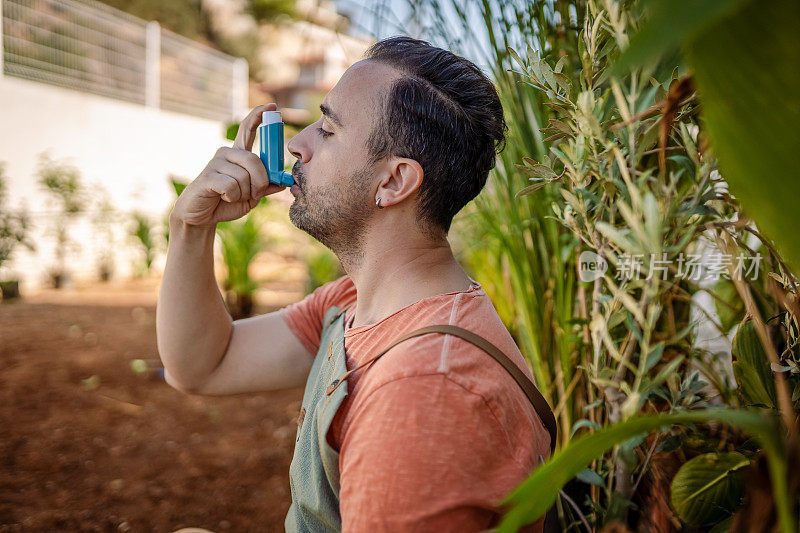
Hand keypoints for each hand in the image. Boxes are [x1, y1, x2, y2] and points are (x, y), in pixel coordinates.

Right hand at [171, 103, 287, 226]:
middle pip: (254, 161)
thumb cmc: (227, 203)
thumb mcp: (252, 195)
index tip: (272, 107)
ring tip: (233, 197)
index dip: (259, 116)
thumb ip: (266, 186)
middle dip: (260, 182)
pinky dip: (233, 197)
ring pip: (244, 177)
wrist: (202, 216)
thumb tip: (284, 181)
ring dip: (245, 193)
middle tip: (254, 194)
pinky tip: (223, 197)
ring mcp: (216, 163)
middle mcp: (227, 153)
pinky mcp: (208, 176)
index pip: (248, 129)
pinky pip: (232, 186)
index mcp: (238, 155)